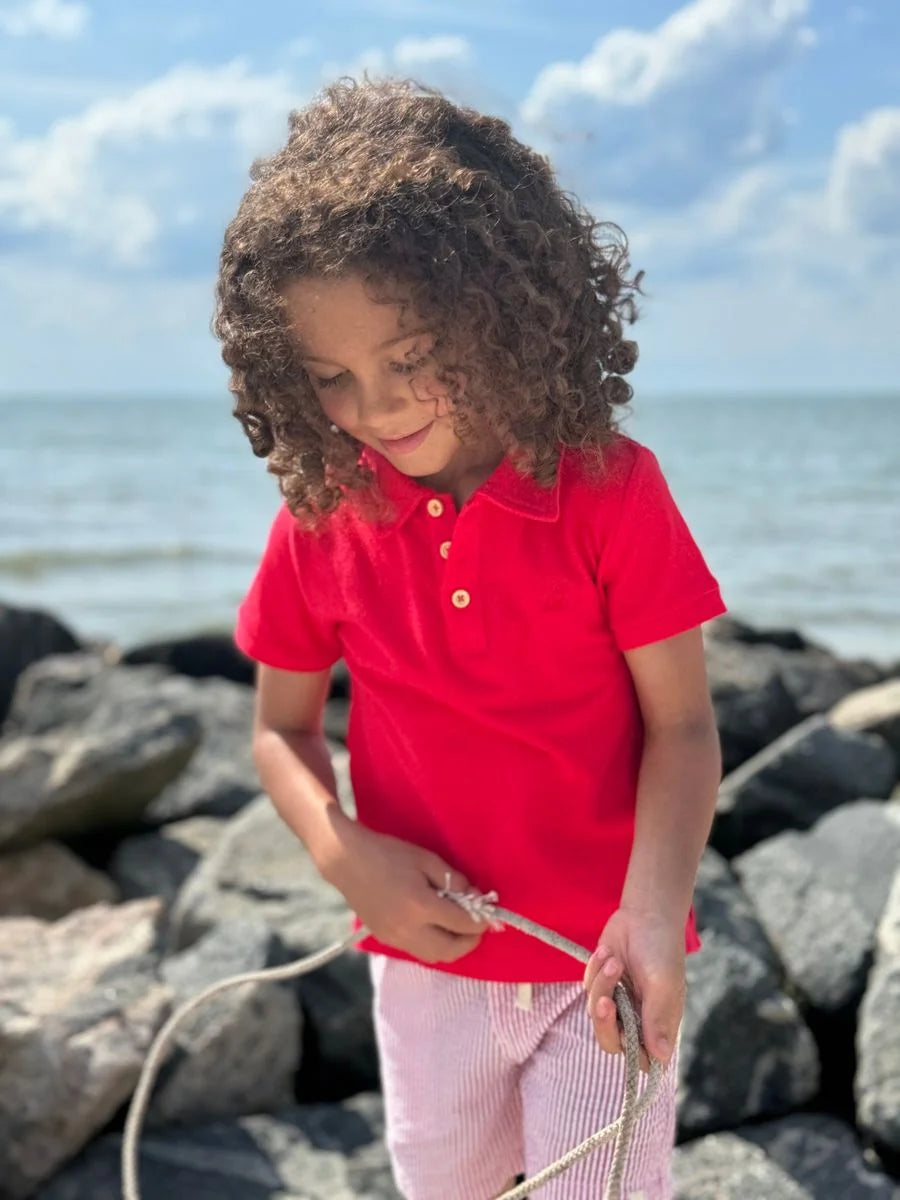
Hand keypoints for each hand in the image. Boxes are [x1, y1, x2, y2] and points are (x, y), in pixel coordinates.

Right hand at [323, 821, 486, 963]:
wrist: (347, 862)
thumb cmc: (388, 854)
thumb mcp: (426, 859)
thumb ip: (454, 880)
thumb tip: (474, 897)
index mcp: (421, 906)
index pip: (462, 924)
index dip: (480, 921)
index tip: (490, 914)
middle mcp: (409, 929)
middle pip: (450, 950)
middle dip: (470, 942)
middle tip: (478, 927)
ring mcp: (395, 938)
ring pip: (433, 957)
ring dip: (452, 948)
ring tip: (460, 930)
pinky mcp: (385, 939)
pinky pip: (417, 952)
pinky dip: (434, 946)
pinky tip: (437, 929)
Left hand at [583, 908, 685, 1071]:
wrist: (643, 914)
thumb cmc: (661, 949)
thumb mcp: (662, 983)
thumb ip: (656, 1019)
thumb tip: (661, 1058)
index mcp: (659, 1024)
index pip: (643, 1059)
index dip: (631, 1053)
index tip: (623, 1031)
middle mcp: (638, 1018)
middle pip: (612, 1042)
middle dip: (606, 1022)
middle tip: (608, 1000)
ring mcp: (619, 1002)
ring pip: (596, 1013)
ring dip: (602, 985)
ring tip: (614, 960)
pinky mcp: (602, 985)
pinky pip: (588, 990)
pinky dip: (595, 971)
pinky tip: (608, 953)